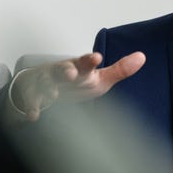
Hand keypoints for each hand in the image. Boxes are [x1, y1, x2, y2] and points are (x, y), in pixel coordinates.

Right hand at [10, 51, 144, 121]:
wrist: (40, 87)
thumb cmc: (74, 82)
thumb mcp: (98, 78)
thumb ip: (119, 70)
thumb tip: (142, 57)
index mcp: (78, 67)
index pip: (84, 62)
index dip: (89, 60)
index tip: (97, 58)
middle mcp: (60, 72)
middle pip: (62, 68)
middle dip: (65, 69)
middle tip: (70, 73)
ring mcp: (44, 83)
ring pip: (44, 83)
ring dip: (48, 88)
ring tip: (53, 94)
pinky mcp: (32, 96)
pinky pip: (30, 101)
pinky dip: (31, 107)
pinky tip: (34, 115)